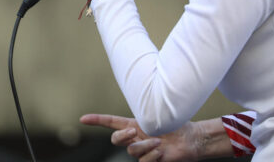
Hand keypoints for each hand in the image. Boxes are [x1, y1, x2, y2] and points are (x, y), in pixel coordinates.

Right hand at [81, 114, 202, 161]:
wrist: (190, 140)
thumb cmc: (176, 126)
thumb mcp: (160, 117)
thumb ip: (146, 117)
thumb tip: (134, 121)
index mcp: (135, 125)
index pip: (112, 122)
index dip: (96, 120)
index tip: (82, 119)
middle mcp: (135, 139)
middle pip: (116, 139)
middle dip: (122, 136)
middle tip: (134, 132)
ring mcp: (141, 152)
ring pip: (132, 151)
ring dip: (146, 146)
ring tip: (159, 143)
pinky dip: (153, 156)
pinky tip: (161, 152)